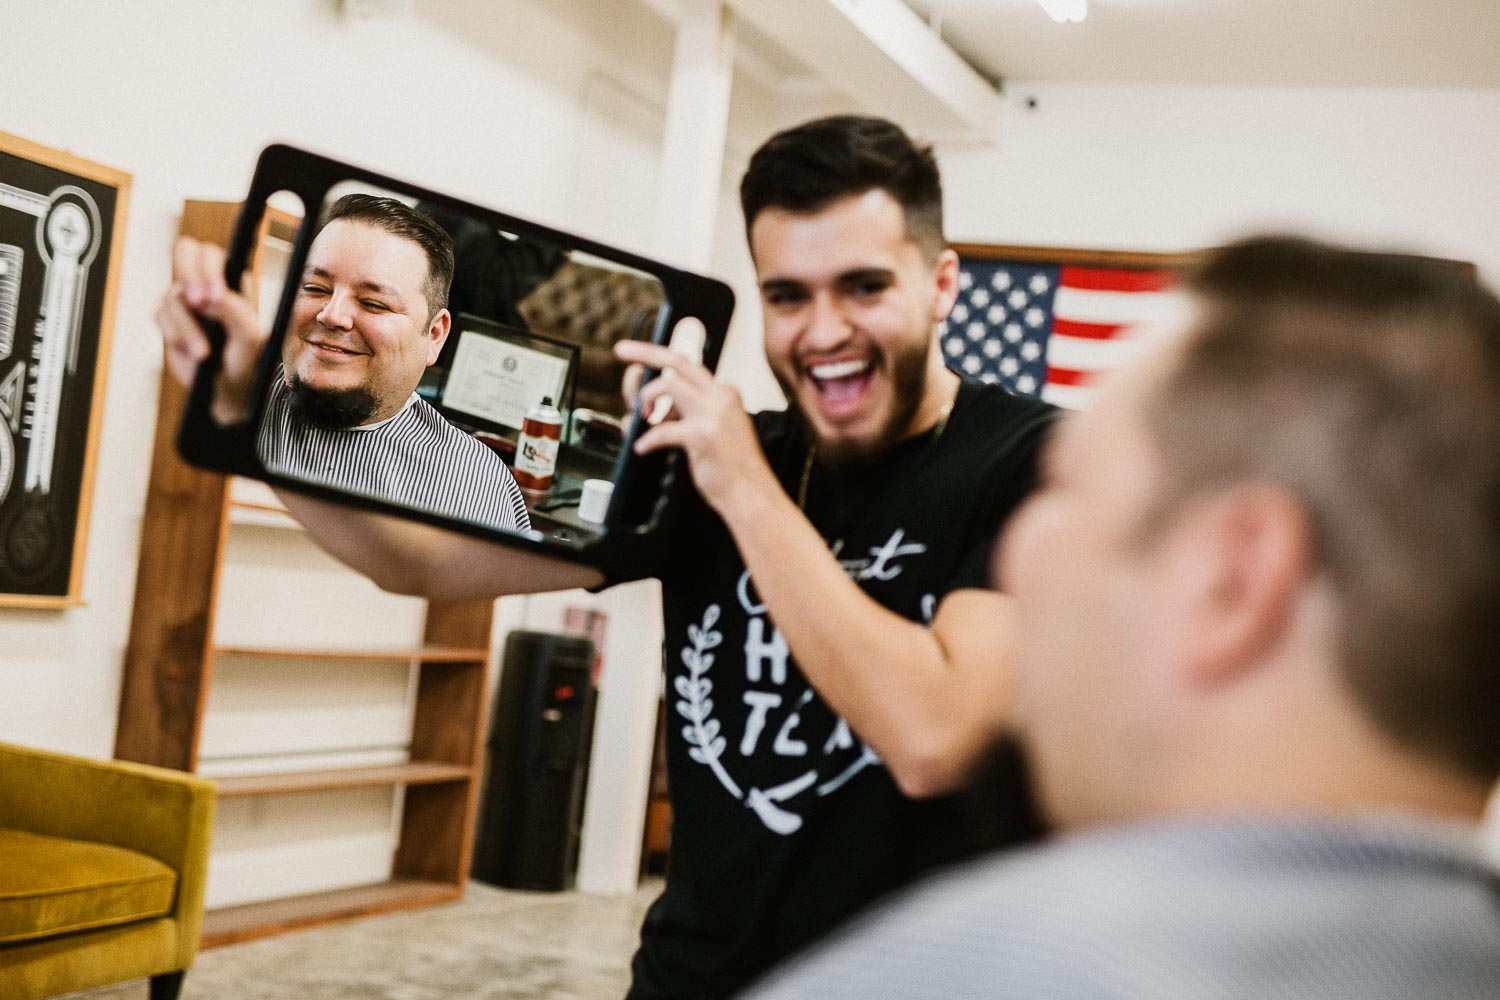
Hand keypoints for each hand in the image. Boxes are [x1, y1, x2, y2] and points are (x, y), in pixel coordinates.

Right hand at [155, 237, 265, 424]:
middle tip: (197, 303)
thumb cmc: (246, 359)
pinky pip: (160, 316)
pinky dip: (176, 335)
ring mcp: (184, 299)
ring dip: (187, 326)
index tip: (214, 297)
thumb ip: (237, 312)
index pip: (210, 254)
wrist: (229, 387)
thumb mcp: (250, 337)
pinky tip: (193, 352)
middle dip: (188, 276)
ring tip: (203, 352)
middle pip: (184, 252)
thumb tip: (212, 297)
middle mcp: (205, 283)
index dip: (207, 269)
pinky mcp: (169, 319)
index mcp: (231, 280)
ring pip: (172, 295)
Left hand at [613, 340, 778, 515]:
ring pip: (667, 385)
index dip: (656, 358)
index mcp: (723, 393)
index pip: (686, 365)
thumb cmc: (730, 467)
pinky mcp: (704, 436)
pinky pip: (662, 430)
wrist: (751, 494)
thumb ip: (683, 414)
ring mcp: (713, 414)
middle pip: (676, 360)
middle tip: (621, 350)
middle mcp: (720, 396)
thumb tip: (644, 410)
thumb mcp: (712, 429)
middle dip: (645, 352)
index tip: (635, 358)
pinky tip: (642, 449)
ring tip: (641, 420)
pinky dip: (647, 440)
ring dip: (646, 399)